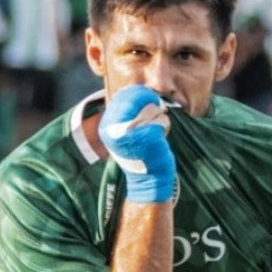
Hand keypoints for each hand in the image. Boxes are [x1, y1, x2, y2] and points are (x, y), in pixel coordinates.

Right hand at [98, 85, 175, 203]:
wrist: (148, 180)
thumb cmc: (140, 153)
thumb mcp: (124, 132)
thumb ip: (126, 113)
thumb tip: (137, 91)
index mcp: (106, 126)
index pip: (123, 96)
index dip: (139, 95)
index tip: (148, 100)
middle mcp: (114, 128)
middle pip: (137, 100)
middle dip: (150, 105)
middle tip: (157, 113)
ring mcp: (130, 133)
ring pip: (151, 109)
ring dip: (158, 118)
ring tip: (154, 132)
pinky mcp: (147, 137)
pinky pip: (161, 120)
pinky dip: (164, 127)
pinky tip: (160, 138)